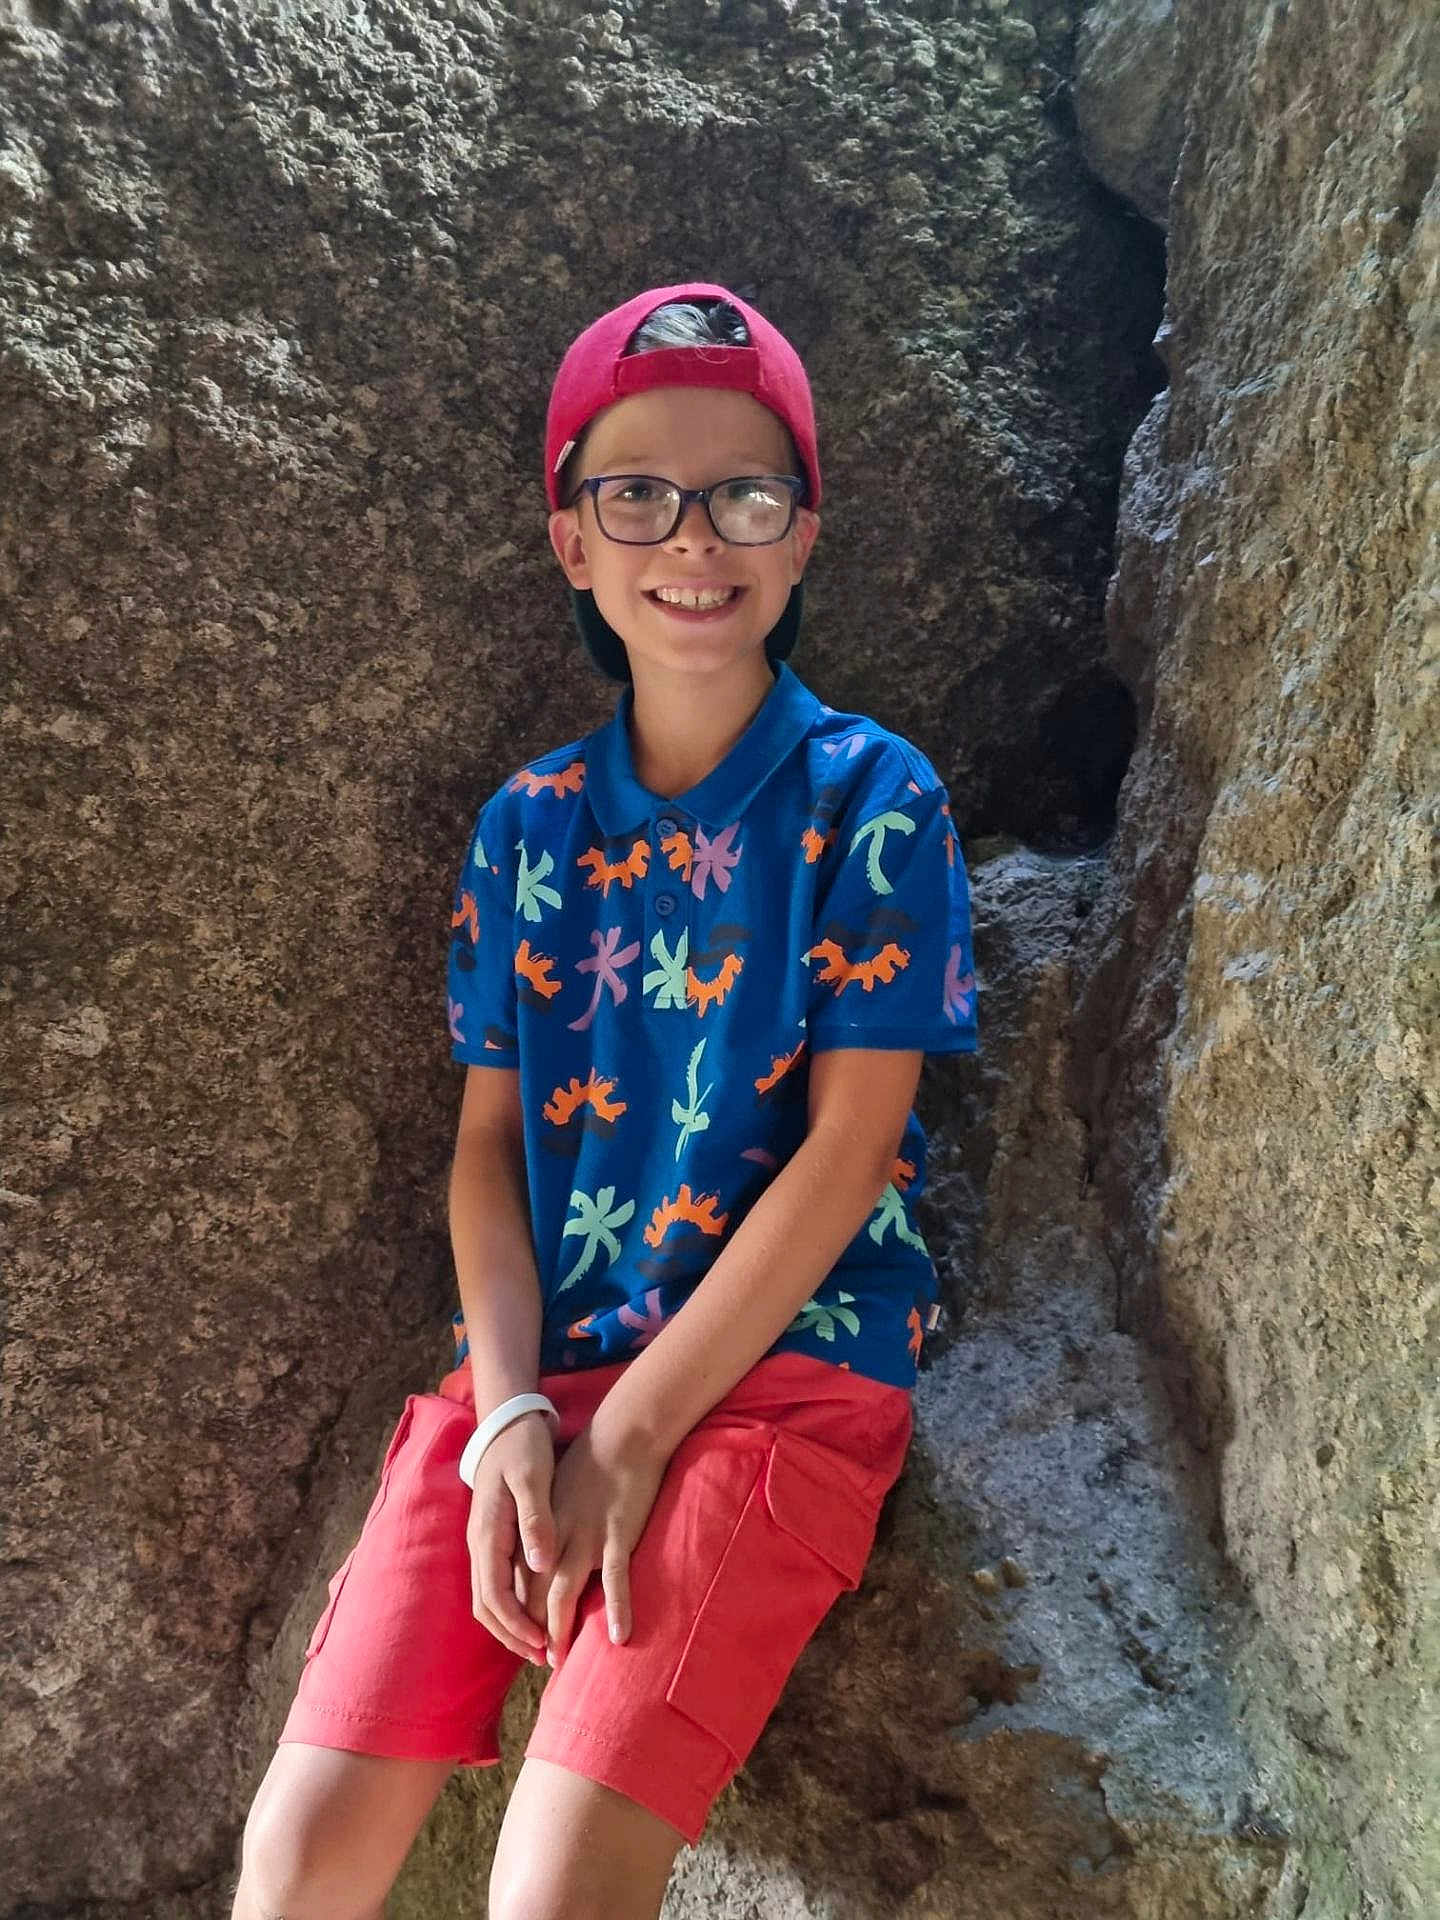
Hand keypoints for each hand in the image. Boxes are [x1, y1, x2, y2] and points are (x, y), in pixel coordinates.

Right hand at [465, 1412, 557, 1664]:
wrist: (507, 1422)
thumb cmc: (522, 1448)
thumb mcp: (533, 1478)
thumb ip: (536, 1520)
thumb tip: (541, 1565)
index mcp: (486, 1533)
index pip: (494, 1596)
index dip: (517, 1626)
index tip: (543, 1644)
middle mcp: (479, 1543)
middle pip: (487, 1606)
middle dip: (512, 1635)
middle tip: (544, 1657)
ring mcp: (484, 1541)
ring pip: (489, 1596)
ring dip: (511, 1624)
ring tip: (540, 1643)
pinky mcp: (494, 1536)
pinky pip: (497, 1581)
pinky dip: (512, 1605)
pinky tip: (534, 1611)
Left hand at [522, 1417, 668, 1666]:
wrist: (624, 1433)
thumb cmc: (591, 1465)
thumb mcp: (556, 1495)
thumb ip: (543, 1528)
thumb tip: (536, 1563)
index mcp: (538, 1526)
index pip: (515, 1578)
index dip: (514, 1612)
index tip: (520, 1637)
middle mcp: (555, 1536)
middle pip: (534, 1592)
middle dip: (531, 1630)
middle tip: (534, 1660)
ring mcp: (586, 1537)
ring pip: (564, 1591)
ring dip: (559, 1628)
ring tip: (557, 1659)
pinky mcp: (617, 1535)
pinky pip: (615, 1579)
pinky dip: (617, 1608)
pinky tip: (618, 1636)